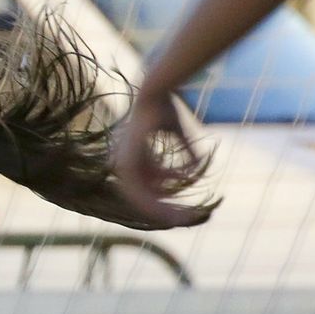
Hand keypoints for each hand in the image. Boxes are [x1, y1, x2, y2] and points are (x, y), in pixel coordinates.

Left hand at [112, 89, 212, 228]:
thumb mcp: (177, 134)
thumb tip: (191, 172)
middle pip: (144, 198)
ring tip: (183, 220)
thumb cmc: (165, 109)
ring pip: (143, 200)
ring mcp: (122, 165)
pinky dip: (159, 203)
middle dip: (165, 211)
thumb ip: (183, 155)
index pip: (145, 189)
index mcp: (130, 160)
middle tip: (185, 221)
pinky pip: (142, 192)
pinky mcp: (127, 164)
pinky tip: (175, 212)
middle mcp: (123, 165)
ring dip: (164, 211)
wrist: (155, 92)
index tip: (180, 211)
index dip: (162, 202)